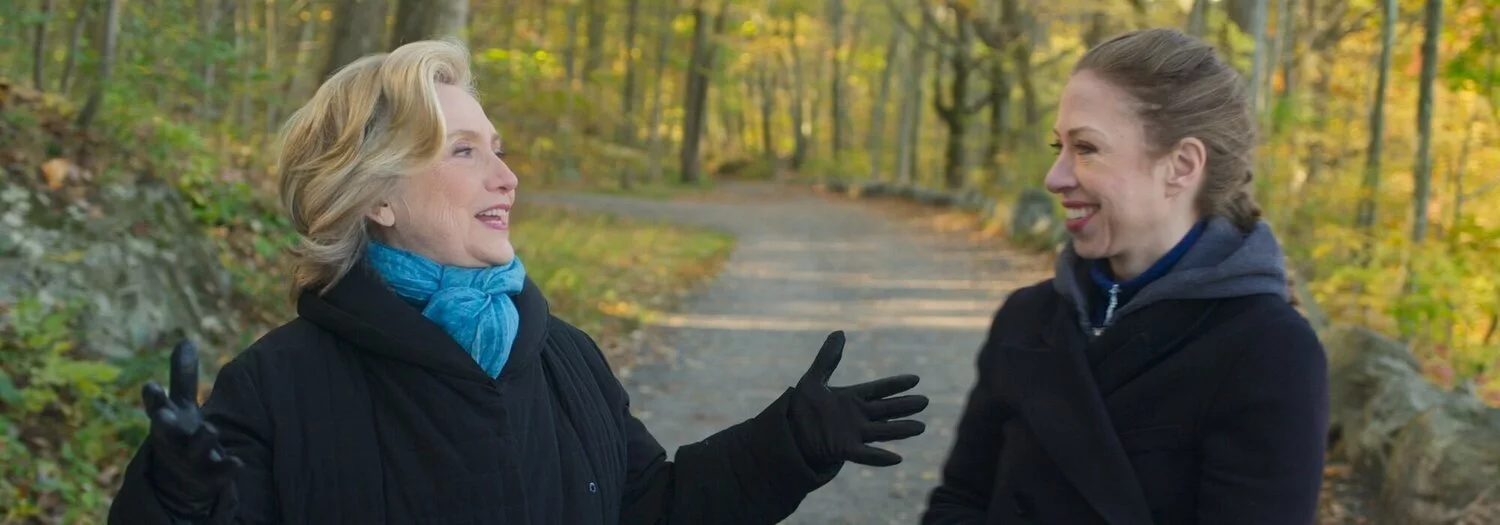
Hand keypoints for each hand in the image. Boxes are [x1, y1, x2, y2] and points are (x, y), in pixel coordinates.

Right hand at [140, 340, 241, 515]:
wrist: (183, 483)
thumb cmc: (182, 433)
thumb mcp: (182, 406)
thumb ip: (182, 376)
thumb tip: (185, 339)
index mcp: (167, 420)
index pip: (156, 406)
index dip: (153, 398)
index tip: (150, 385)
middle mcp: (175, 440)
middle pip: (166, 431)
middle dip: (163, 422)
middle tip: (160, 416)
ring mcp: (192, 460)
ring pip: (195, 450)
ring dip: (202, 440)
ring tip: (211, 429)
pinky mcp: (210, 476)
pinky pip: (219, 473)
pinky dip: (227, 468)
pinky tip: (238, 463)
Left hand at [787, 331, 928, 469]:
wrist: (789, 433)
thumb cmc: (801, 407)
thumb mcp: (812, 379)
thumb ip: (827, 358)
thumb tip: (840, 332)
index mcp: (852, 398)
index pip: (878, 389)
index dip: (896, 385)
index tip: (915, 379)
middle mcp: (858, 416)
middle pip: (886, 409)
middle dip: (905, 405)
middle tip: (924, 401)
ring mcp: (853, 434)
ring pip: (883, 431)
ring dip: (901, 430)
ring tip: (920, 427)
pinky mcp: (845, 450)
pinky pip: (866, 455)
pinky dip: (880, 457)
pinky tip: (897, 458)